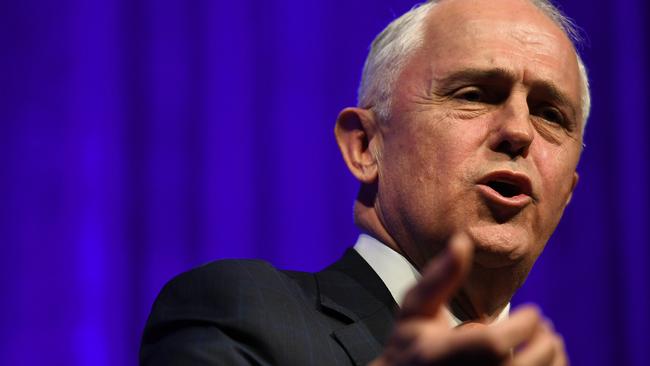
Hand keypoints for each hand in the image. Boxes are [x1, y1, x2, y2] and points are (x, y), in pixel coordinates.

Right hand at [370, 233, 567, 365]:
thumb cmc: (410, 343)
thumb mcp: (415, 308)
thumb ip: (439, 277)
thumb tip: (462, 240)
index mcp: (440, 353)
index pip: (492, 345)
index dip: (522, 326)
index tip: (532, 311)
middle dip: (543, 343)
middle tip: (543, 325)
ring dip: (551, 360)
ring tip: (547, 342)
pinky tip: (542, 361)